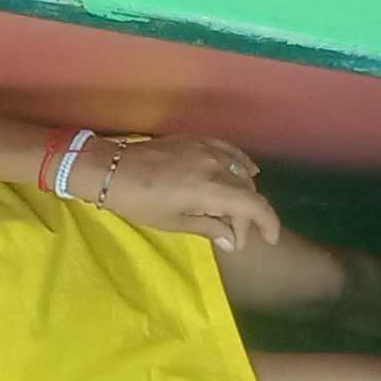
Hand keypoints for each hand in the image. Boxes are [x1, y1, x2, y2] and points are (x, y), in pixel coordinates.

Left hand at [93, 135, 280, 251]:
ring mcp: (207, 148)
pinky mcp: (197, 139)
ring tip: (233, 212)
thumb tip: (232, 240)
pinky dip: (241, 163)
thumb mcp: (174, 222)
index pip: (254, 206)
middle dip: (245, 217)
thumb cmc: (139, 202)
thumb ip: (209, 228)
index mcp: (210, 189)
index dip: (268, 224)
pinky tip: (248, 171)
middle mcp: (215, 165)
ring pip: (240, 172)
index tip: (269, 239)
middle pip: (247, 191)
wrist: (111, 169)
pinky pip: (229, 151)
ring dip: (242, 193)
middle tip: (232, 236)